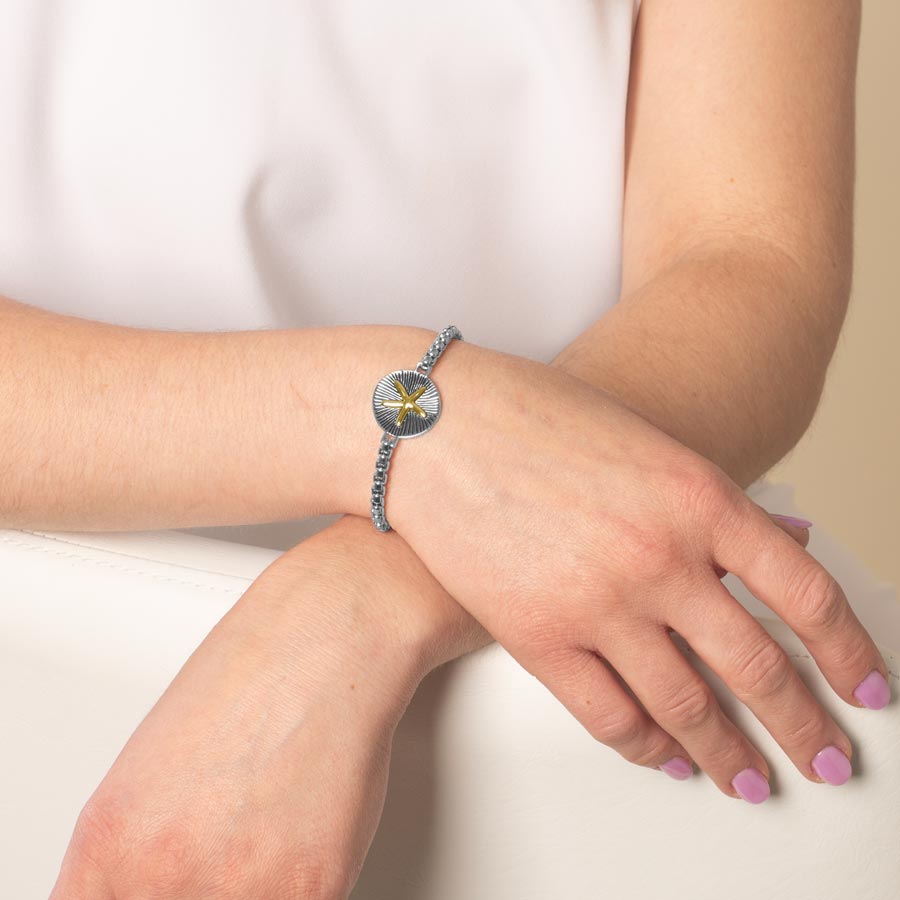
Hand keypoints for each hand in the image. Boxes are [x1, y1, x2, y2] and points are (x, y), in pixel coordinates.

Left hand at [49, 514, 489, 899]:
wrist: (329, 632)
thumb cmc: (253, 673)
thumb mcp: (151, 767)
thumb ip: (134, 852)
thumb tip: (140, 882)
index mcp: (110, 844)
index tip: (144, 889)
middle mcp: (161, 874)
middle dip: (192, 890)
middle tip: (222, 854)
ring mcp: (238, 888)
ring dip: (251, 886)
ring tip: (264, 840)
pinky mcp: (312, 889)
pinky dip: (299, 887)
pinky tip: (300, 843)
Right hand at [388, 343, 890, 799]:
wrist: (432, 425)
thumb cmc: (532, 417)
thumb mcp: (643, 440)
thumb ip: (714, 501)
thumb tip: (782, 543)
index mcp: (699, 496)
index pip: (807, 594)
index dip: (849, 653)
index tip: (864, 689)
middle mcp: (660, 557)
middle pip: (759, 667)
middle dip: (803, 726)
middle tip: (826, 758)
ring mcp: (598, 601)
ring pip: (687, 706)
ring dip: (727, 753)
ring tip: (749, 778)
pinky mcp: (536, 635)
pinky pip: (608, 715)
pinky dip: (646, 747)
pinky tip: (663, 757)